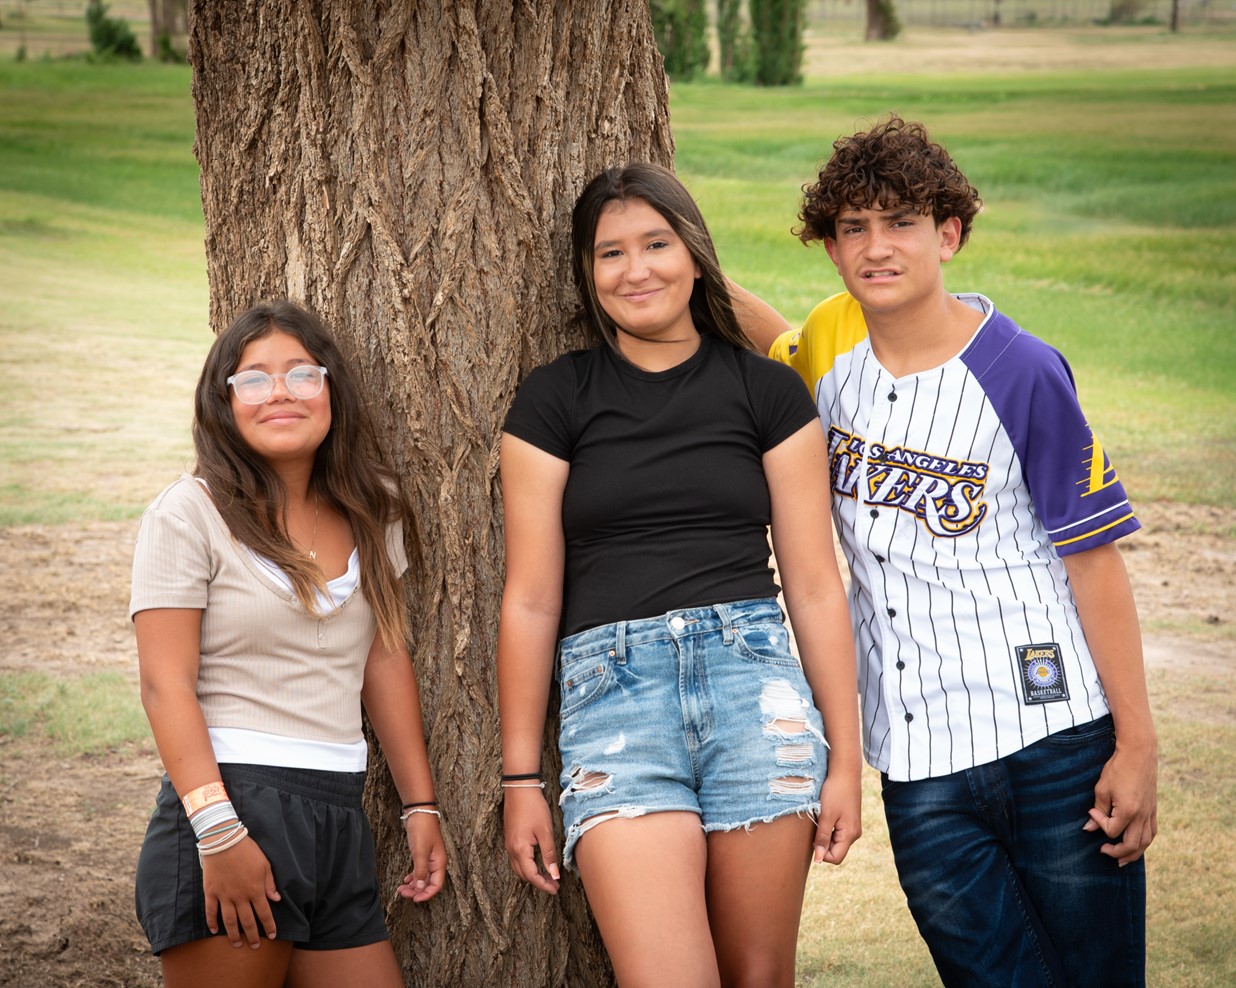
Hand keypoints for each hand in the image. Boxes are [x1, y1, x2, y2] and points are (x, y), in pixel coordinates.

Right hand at [201, 836, 280, 947]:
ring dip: (234, 934)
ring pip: (229, 921)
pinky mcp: (211, 892)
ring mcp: (224, 895)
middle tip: (255, 946)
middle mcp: (240, 896)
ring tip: (237, 944)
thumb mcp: (264, 864)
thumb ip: (270, 884)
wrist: (224, 841)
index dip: (269, 925)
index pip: (264, 913)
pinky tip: (215, 931)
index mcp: (255, 889)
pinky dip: (212, 922)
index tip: (272, 935)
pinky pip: (211, 911)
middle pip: (247, 921)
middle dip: (252, 935)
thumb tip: (276, 899)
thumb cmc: (247, 851)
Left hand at [396, 811, 446, 902]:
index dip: (426, 894)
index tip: (414, 899)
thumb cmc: (422, 830)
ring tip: (401, 889)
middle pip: (428, 883)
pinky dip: (413, 877)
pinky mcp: (422, 854)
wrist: (419, 813)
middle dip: (416, 891)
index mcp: (439, 863)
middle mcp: (436, 863)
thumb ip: (420, 871)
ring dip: (413, 885)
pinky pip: (419, 871)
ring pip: (422, 878)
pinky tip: (405, 880)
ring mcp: (429, 858)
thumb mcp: (420, 852)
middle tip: (403, 894)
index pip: (436, 885)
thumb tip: (420, 888)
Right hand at [502, 787, 559, 893]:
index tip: (556, 889)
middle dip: (538, 882)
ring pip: (518, 868)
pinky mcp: (509, 839)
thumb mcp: (545, 832)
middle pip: (523, 875)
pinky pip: (515, 860)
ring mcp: (508, 844)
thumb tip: (555, 875)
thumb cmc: (534, 808)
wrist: (520, 789)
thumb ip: (549, 855)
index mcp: (520, 850)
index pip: (531, 876)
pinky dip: (526, 866)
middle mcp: (511, 850)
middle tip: (554, 884)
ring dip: (532, 875)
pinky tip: (536, 863)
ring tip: (547, 876)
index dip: (544, 885)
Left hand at [813, 773, 861, 865]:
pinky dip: (828, 827)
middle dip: (822, 843)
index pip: (835, 858)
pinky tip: (823, 815)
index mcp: (850, 834)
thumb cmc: (835, 792)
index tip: (812, 838)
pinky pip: (837, 832)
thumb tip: (819, 860)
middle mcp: (854, 834)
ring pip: (835, 841)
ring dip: (824, 834)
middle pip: (836, 851)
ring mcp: (852, 827)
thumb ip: (822, 838)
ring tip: (819, 818)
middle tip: (815, 826)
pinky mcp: (849, 820)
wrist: (845, 772)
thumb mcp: (826, 815)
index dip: (821, 853)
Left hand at [1084, 737, 1158, 865]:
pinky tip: (1136, 844)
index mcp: (1128, 811)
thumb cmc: (1118, 769)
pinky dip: (1144, 842)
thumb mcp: (1102, 788)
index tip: (1092, 812)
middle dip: (1117, 852)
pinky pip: (1152, 832)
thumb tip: (1089, 828)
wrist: (1139, 753)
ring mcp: (1150, 813)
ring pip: (1145, 842)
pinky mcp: (1154, 809)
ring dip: (1134, 854)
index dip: (1099, 824)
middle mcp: (1142, 816)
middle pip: (1132, 845)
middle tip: (1103, 851)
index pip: (1112, 830)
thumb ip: (1098, 811)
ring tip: (1121, 860)